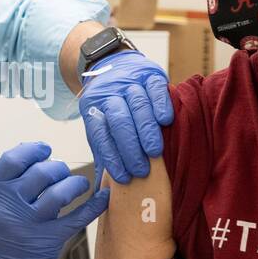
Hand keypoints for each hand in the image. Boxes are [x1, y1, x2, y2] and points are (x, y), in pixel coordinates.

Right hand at [0, 142, 109, 258]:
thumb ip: (6, 181)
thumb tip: (32, 153)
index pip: (15, 159)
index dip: (33, 150)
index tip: (45, 149)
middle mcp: (10, 206)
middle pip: (42, 172)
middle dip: (57, 168)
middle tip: (61, 174)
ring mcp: (30, 224)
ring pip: (60, 192)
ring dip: (75, 183)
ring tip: (79, 185)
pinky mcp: (49, 241)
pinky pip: (77, 218)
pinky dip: (93, 205)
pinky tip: (102, 198)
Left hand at [78, 50, 172, 183]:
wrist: (113, 66)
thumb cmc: (110, 108)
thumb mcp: (100, 127)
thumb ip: (104, 153)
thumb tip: (101, 192)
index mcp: (92, 108)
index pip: (100, 133)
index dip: (112, 157)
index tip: (123, 177)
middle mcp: (109, 93)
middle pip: (119, 120)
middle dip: (130, 147)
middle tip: (141, 170)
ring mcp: (129, 81)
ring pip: (137, 105)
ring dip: (146, 130)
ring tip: (154, 152)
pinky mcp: (149, 73)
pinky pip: (155, 88)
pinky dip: (160, 104)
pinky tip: (165, 121)